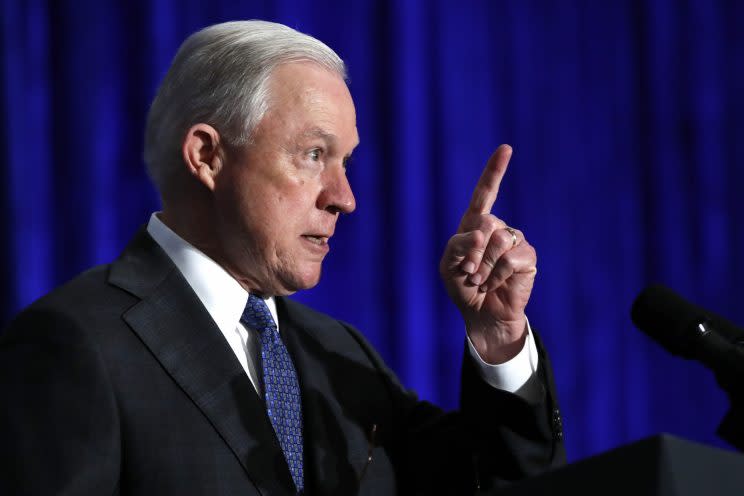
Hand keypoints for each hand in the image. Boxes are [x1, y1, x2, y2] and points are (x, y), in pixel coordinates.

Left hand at [439, 145, 536, 363]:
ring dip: (483, 267)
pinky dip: (496, 275)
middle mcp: (497, 228)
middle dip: (472, 252)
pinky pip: (511, 259)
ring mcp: (514, 242)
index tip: (506, 148)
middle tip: (468, 273)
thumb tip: (481, 233)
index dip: (495, 171)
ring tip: (480, 281)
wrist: (481, 314)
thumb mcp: (448, 267)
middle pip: (486, 222)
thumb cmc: (462, 287)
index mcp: (475, 225)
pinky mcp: (527, 258)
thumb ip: (457, 245)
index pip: (485, 193)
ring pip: (498, 241)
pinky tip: (494, 284)